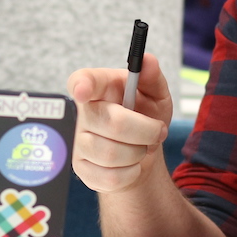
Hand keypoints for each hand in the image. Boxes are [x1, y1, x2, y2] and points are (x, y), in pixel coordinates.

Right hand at [68, 54, 171, 192]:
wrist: (143, 153)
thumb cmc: (146, 117)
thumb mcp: (156, 95)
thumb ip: (152, 77)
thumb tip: (148, 59)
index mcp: (100, 87)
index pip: (81, 81)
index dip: (81, 85)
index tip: (84, 90)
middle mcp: (84, 113)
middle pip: (113, 123)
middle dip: (146, 131)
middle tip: (157, 131)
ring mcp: (79, 142)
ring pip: (112, 154)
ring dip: (138, 153)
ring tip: (141, 147)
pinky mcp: (82, 168)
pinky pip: (109, 176)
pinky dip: (131, 172)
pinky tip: (130, 164)